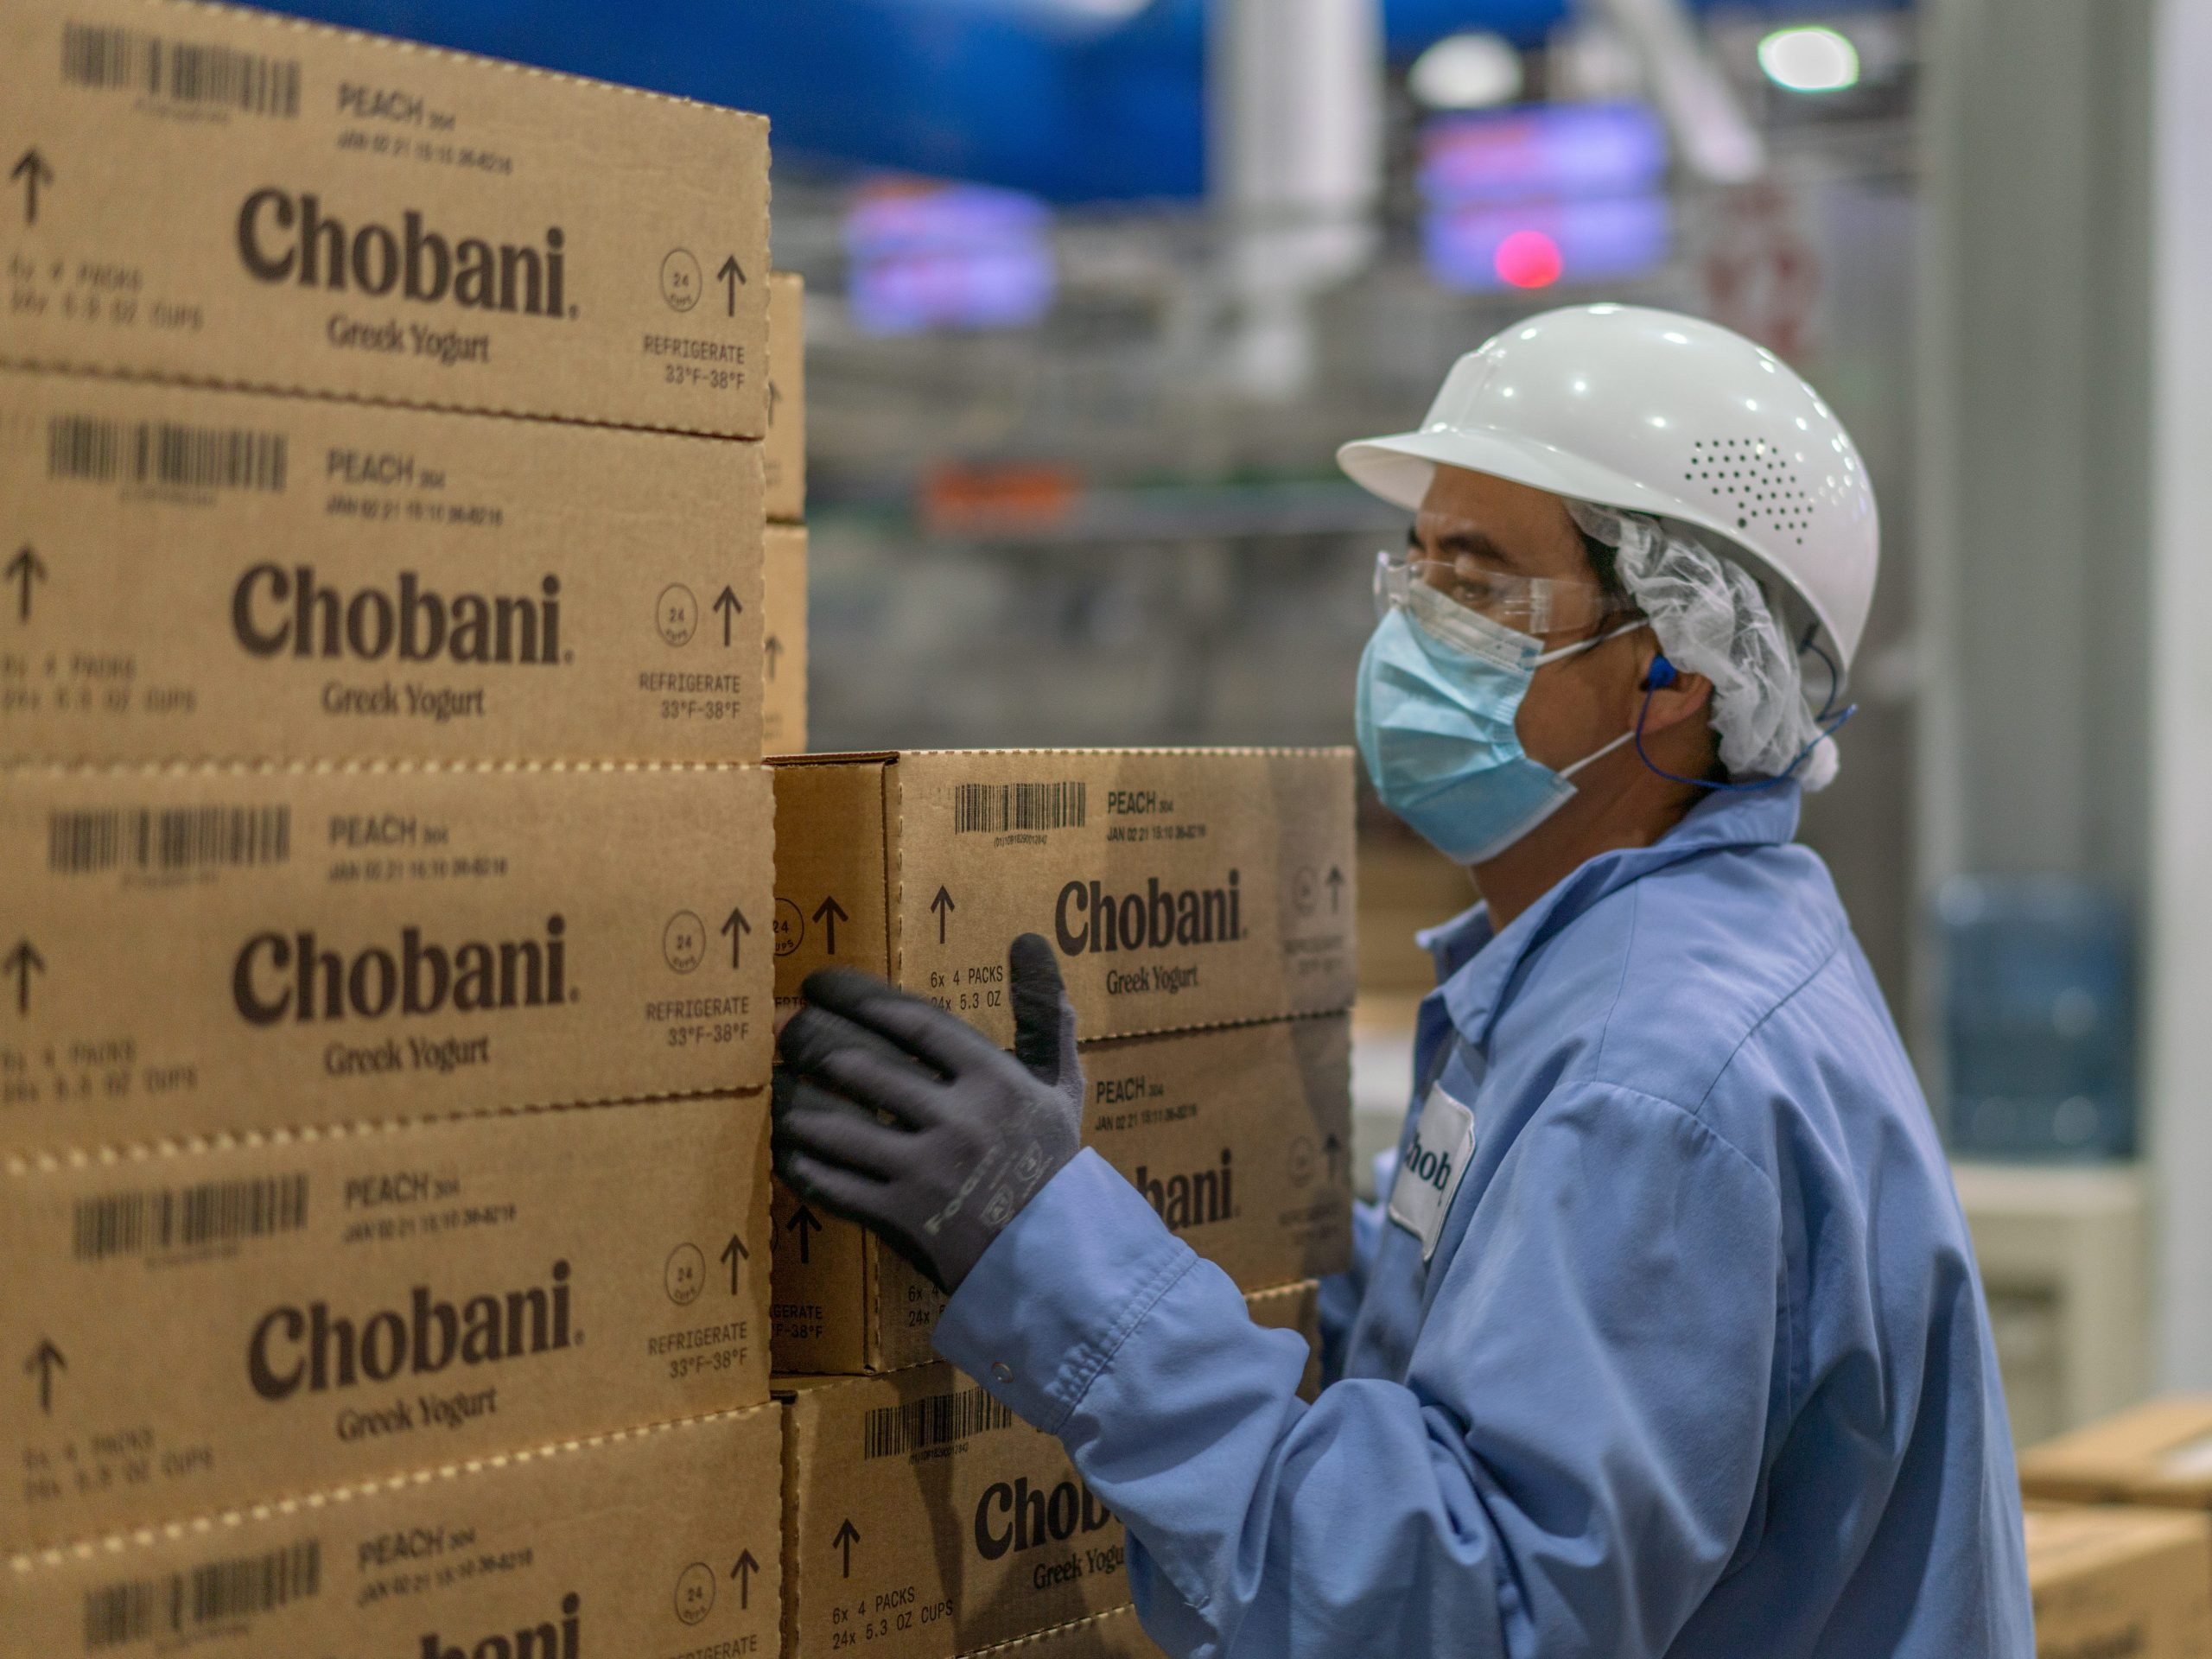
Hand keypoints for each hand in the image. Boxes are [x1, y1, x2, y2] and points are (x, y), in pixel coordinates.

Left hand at [773, 933, 1083, 1292]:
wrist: (1052, 1253)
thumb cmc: (1048, 1158)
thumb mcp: (1059, 1081)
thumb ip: (1044, 1011)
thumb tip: (1028, 939)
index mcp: (992, 1078)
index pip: (908, 1019)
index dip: (853, 995)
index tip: (816, 984)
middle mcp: (955, 1120)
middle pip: (859, 1065)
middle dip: (808, 1039)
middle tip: (784, 1028)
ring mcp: (922, 1173)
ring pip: (831, 1125)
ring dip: (791, 1099)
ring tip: (775, 1081)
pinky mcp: (897, 1219)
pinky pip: (829, 1184)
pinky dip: (797, 1160)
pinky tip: (784, 1143)